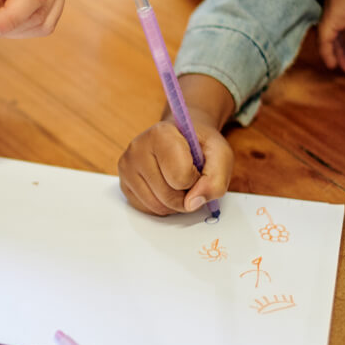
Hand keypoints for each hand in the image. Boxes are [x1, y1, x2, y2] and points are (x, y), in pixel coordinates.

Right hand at [117, 75, 234, 215]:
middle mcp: (137, 148)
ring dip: (175, 203)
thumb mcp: (221, 155)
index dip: (197, 179)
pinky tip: (166, 187)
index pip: (181, 177)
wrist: (181, 137)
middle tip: (190, 178)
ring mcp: (126, 166)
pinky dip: (162, 206)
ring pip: (157, 207)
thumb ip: (216, 179)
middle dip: (186, 195)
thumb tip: (192, 203)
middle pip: (168, 196)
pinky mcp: (123, 183)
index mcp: (160, 134)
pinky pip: (146, 210)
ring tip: (178, 182)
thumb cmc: (200, 145)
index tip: (196, 165)